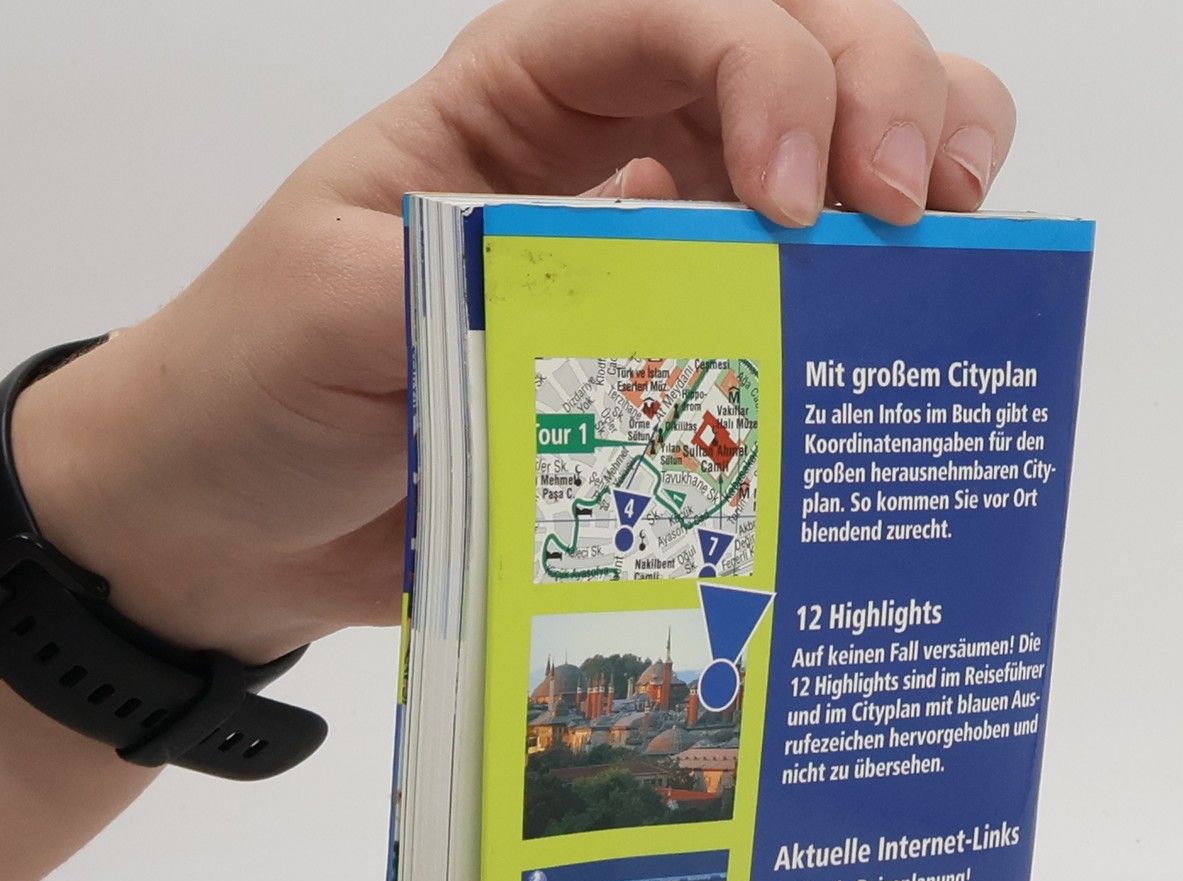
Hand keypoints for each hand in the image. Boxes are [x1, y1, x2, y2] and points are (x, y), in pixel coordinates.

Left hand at [14, 0, 1015, 663]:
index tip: (792, 199)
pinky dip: (889, 295)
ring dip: (924, 155)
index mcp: (517, 101)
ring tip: (952, 240)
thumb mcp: (335, 300)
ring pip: (833, 145)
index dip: (764, 67)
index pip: (674, 11)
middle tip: (906, 215)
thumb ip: (480, 271)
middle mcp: (609, 150)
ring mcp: (665, 252)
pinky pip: (810, 302)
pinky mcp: (691, 360)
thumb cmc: (254, 389)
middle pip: (790, 41)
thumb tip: (655, 279)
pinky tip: (920, 323)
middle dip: (878, 91)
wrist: (230, 526)